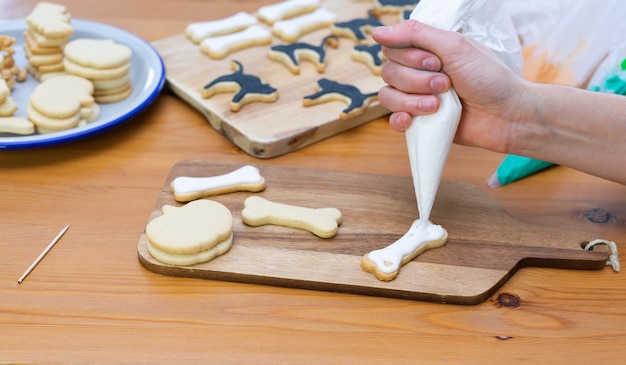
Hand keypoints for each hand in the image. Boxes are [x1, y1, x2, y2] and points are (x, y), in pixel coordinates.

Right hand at [372, 20, 527, 153]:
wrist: (506, 116)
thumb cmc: (489, 78)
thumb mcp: (454, 46)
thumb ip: (416, 35)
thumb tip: (376, 32)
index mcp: (427, 51)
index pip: (392, 48)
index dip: (408, 56)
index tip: (436, 62)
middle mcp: (418, 72)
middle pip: (388, 72)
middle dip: (416, 80)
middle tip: (446, 84)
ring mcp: (417, 98)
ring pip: (387, 96)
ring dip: (411, 101)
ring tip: (437, 106)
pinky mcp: (419, 122)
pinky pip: (393, 120)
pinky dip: (400, 120)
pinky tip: (412, 121)